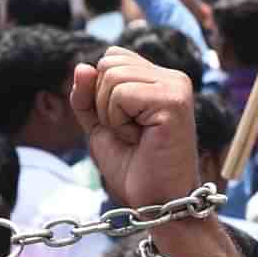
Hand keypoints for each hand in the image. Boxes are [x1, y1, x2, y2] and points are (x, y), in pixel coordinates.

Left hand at [71, 47, 198, 207]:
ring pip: (112, 77)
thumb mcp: (98, 124)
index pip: (111, 56)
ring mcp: (176, 87)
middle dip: (102, 103)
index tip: (120, 122)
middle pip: (108, 64)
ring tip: (135, 136)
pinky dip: (118, 121)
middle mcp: (171, 77)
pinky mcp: (174, 101)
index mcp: (157, 77)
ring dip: (111, 115)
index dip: (99, 92)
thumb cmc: (131, 165)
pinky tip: (140, 138)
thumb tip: (81, 66)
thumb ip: (86, 95)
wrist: (153, 200)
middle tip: (128, 132)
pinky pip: (121, 95)